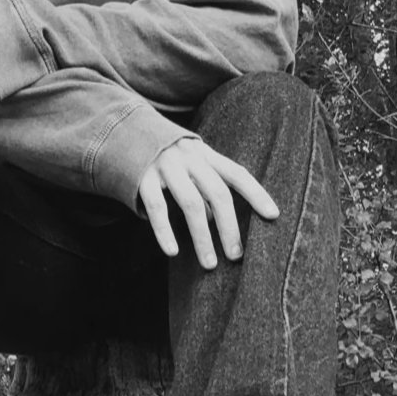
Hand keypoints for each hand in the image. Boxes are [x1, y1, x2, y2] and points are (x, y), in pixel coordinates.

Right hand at [137, 137, 277, 268]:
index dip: (256, 193)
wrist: (122, 131)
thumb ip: (205, 187)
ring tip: (209, 264)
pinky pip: (156, 208)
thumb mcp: (190, 164)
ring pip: (190, 203)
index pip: (237, 173)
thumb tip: (216, 222)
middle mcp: (189, 158)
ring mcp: (165, 166)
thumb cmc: (166, 157)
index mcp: (205, 154)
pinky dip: (165, 231)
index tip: (273, 216)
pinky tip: (173, 252)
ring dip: (202, 237)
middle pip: (217, 193)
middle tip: (236, 256)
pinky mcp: (141, 177)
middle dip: (229, 227)